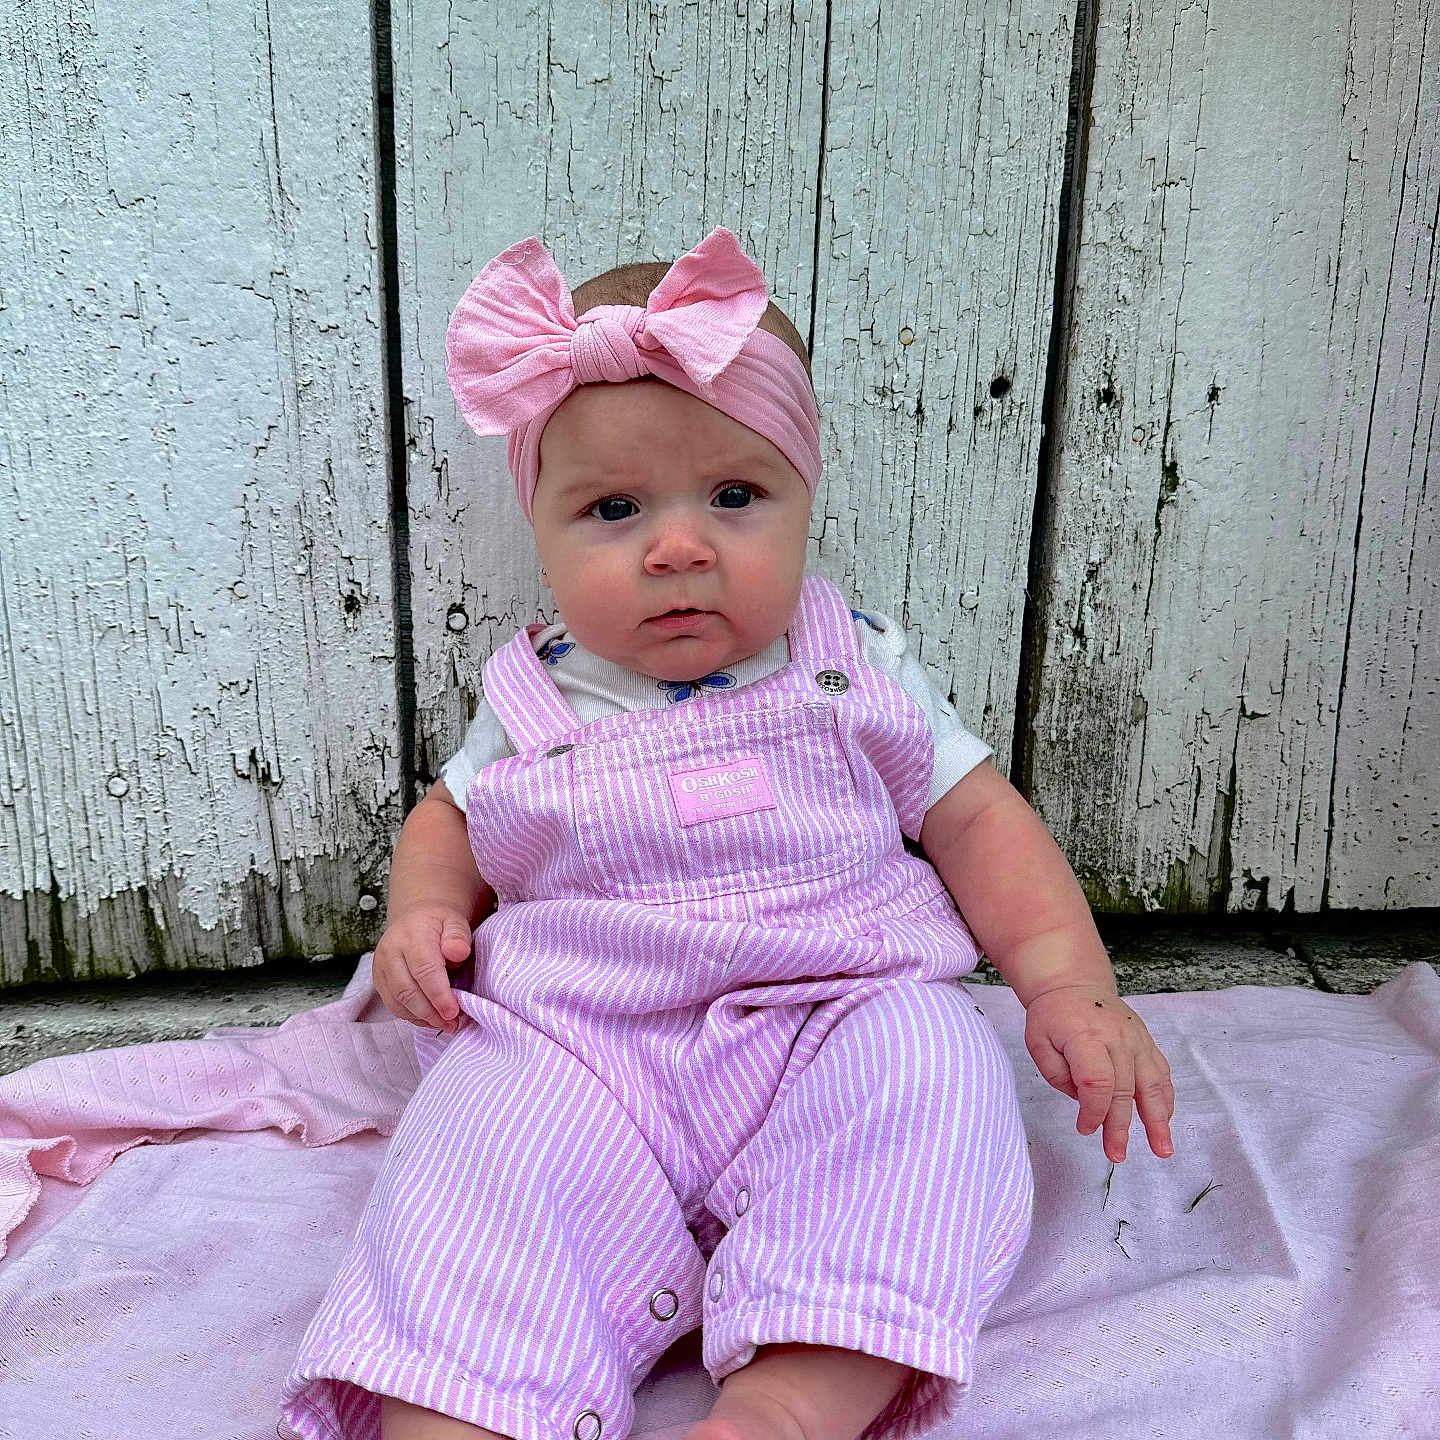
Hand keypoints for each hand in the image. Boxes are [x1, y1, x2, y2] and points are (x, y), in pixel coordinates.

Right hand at [372, 903, 473, 1031]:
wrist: (415, 919)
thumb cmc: (439, 924)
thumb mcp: (455, 922)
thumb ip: (458, 936)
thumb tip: (458, 952)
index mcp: (412, 935)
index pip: (424, 970)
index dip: (439, 995)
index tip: (454, 1012)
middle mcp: (391, 951)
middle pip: (406, 990)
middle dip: (430, 1012)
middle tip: (453, 1023)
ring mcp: (381, 967)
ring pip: (396, 1001)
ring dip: (422, 1018)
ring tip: (445, 1023)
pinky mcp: (379, 980)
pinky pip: (392, 1005)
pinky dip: (412, 1016)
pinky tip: (430, 1019)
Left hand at [1023, 983, 1174, 1160]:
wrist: (1075, 984)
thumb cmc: (1052, 1016)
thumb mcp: (1037, 1041)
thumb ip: (1055, 1074)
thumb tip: (1082, 1100)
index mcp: (1086, 1037)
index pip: (1097, 1082)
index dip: (1093, 1111)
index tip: (1085, 1128)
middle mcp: (1117, 1039)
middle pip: (1124, 1090)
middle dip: (1120, 1127)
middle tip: (1116, 1154)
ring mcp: (1137, 1040)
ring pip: (1152, 1085)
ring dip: (1158, 1120)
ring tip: (1162, 1150)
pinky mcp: (1147, 1043)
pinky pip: (1161, 1074)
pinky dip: (1165, 1100)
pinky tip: (1164, 1122)